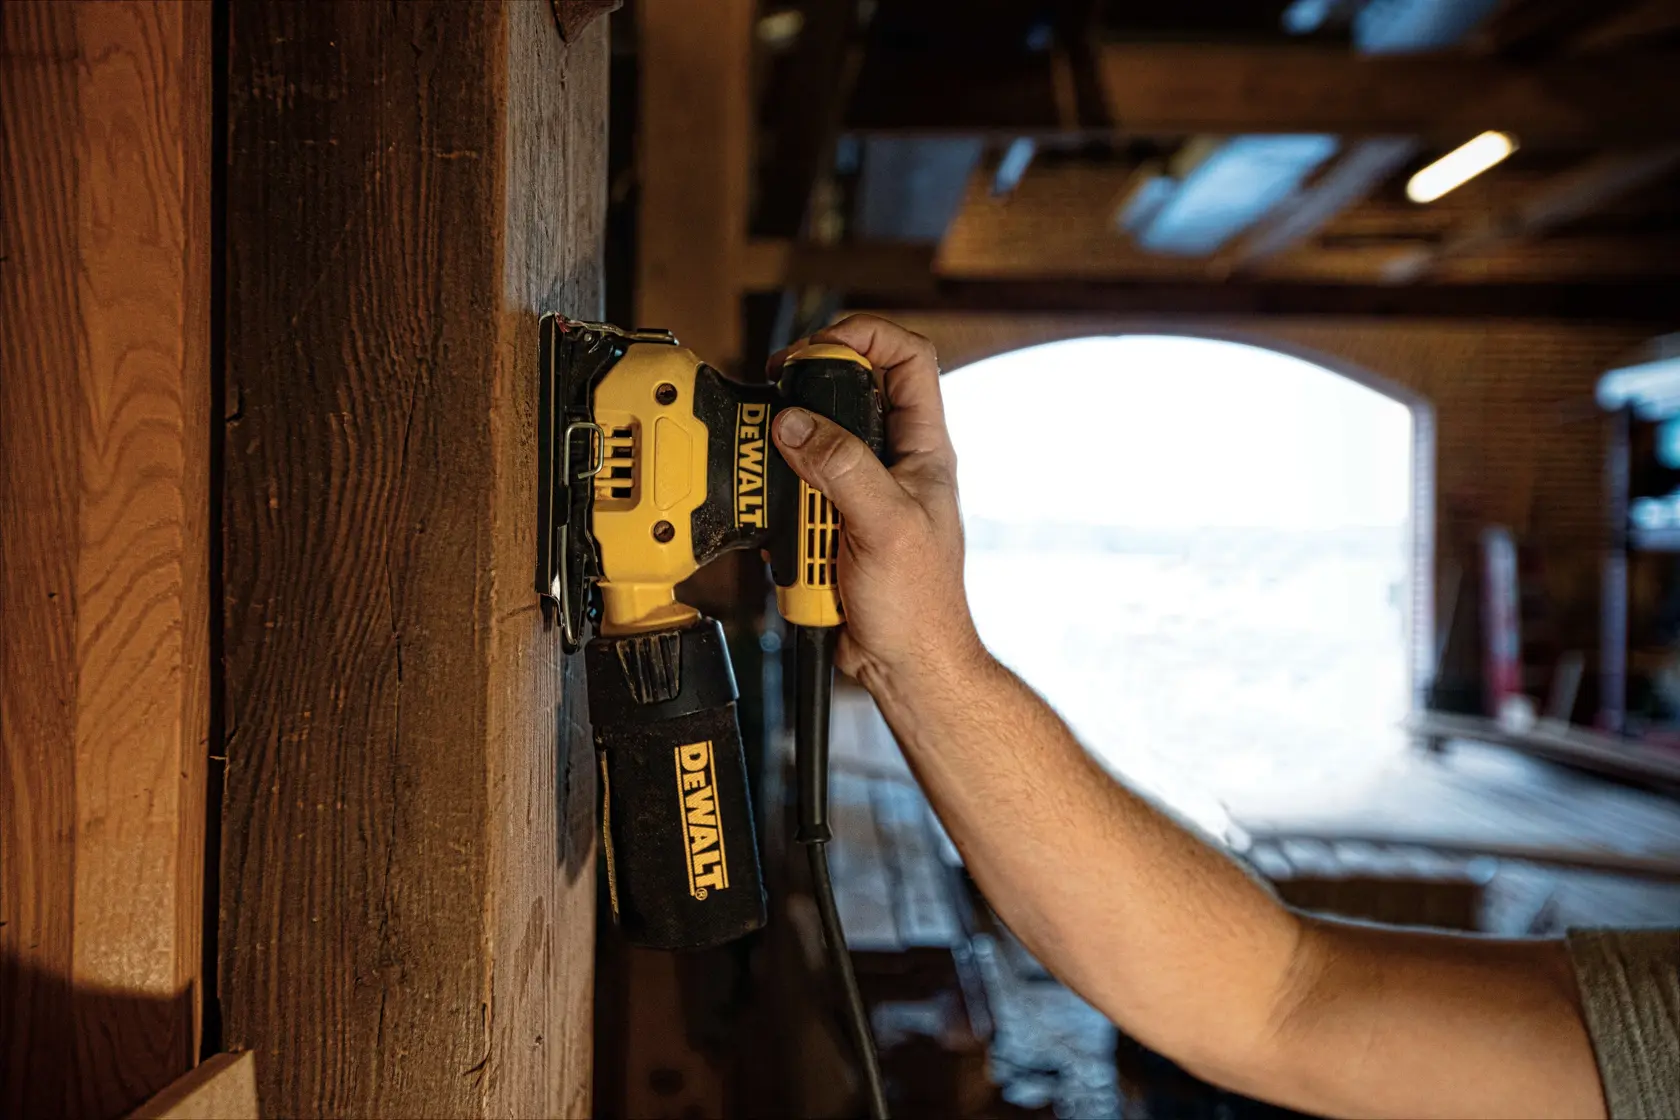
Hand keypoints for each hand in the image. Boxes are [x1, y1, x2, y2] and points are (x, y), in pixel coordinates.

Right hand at [770, 315, 985, 691]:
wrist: (904, 666)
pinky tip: (788, 533)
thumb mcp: (883, 525)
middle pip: (850, 394)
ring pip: (815, 446)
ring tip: (786, 485)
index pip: (908, 358)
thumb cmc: (920, 605)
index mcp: (924, 449)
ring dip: (793, 467)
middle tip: (779, 401)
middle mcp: (895, 462)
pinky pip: (797, 496)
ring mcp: (863, 492)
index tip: (819, 349)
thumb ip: (840, 467)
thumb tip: (797, 423)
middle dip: (810, 398)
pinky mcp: (834, 523)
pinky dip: (784, 510)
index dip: (866, 337)